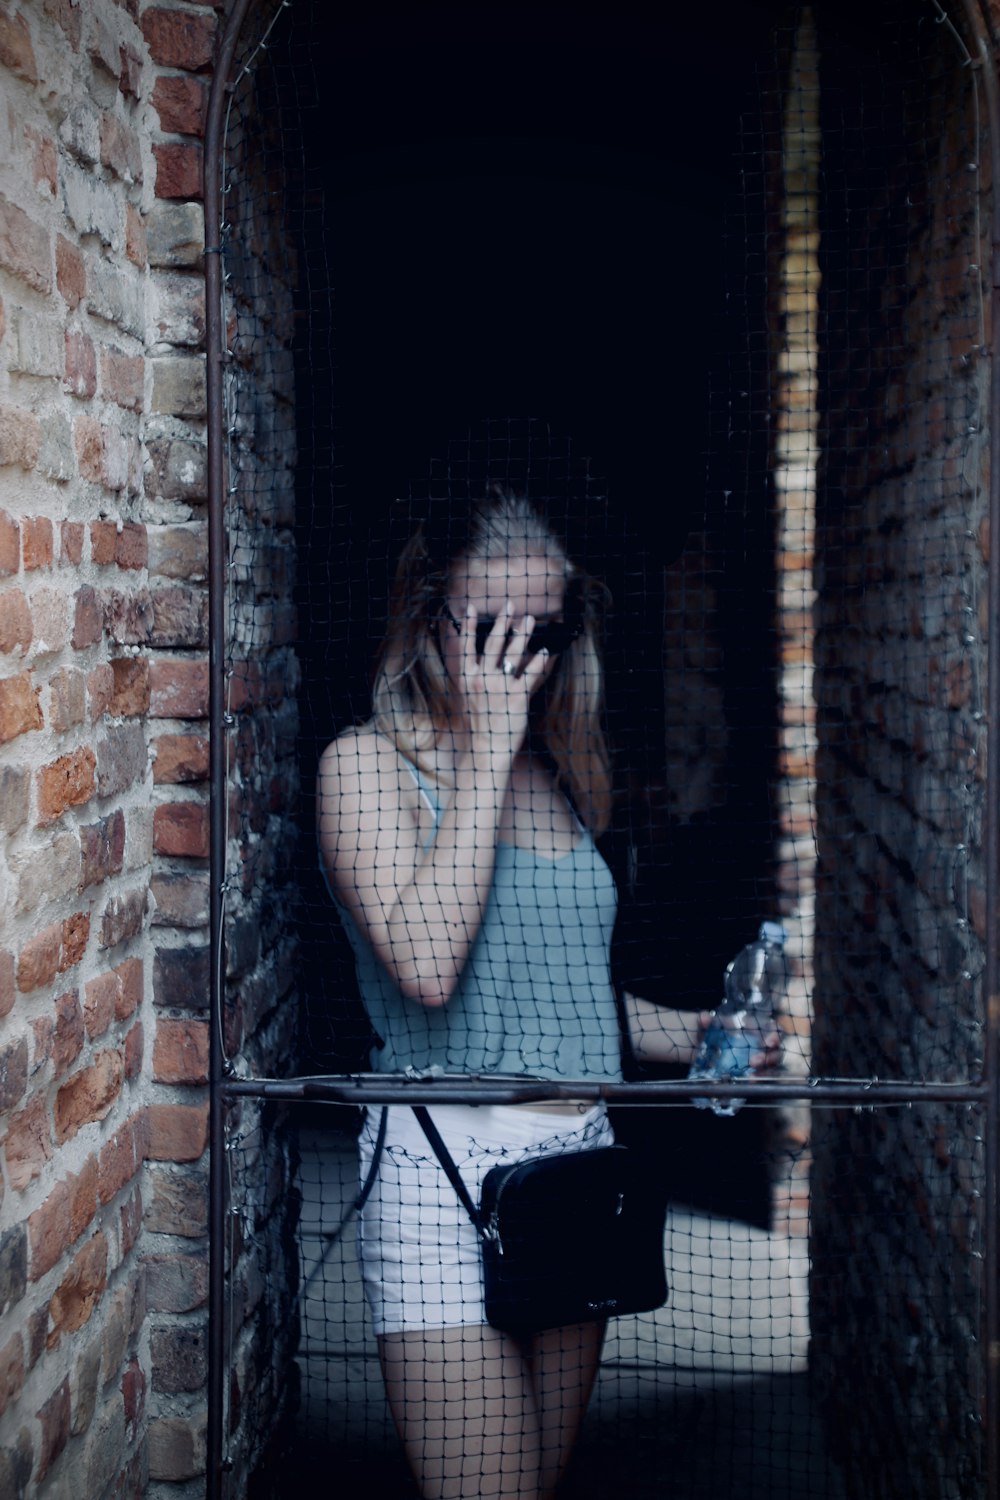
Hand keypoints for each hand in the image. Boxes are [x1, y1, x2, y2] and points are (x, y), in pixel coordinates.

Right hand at [460, 603, 549, 762]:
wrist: (485, 750)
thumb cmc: (479, 723)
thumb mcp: (468, 697)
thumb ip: (474, 676)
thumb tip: (481, 660)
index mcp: (466, 678)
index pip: (466, 647)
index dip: (469, 626)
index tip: (472, 608)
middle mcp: (480, 679)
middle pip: (493, 644)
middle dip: (502, 621)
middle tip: (510, 604)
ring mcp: (498, 687)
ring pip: (512, 654)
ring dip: (522, 634)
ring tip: (530, 620)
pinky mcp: (516, 697)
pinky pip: (530, 674)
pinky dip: (538, 661)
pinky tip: (544, 651)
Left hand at [693, 1010, 783, 1074]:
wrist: (702, 1046)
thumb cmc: (711, 1031)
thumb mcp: (707, 1024)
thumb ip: (705, 1019)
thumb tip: (705, 1018)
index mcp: (756, 1028)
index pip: (773, 1029)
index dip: (775, 1035)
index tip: (769, 1042)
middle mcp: (762, 1044)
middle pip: (775, 1050)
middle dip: (769, 1056)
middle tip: (755, 1061)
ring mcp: (759, 1059)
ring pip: (772, 1066)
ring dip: (765, 1071)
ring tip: (752, 1076)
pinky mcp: (753, 1072)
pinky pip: (762, 1077)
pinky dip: (759, 1080)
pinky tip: (750, 1082)